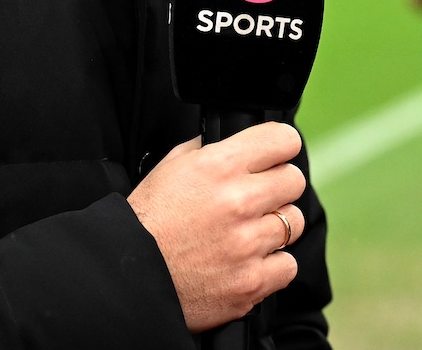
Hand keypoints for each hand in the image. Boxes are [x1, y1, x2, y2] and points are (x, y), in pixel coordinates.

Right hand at [127, 123, 307, 331]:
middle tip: (256, 200)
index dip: (280, 147)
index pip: (283, 140)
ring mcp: (247, 244)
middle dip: (277, 188)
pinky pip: (288, 264)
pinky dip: (272, 266)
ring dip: (274, 227)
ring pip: (293, 223)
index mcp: (219, 166)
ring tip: (245, 234)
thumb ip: (208, 148)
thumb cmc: (147, 223)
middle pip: (294, 181)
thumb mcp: (170, 168)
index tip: (275, 157)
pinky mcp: (251, 282)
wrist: (127, 279)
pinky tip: (247, 262)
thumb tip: (239, 140)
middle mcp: (238, 201)